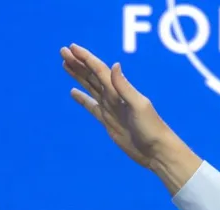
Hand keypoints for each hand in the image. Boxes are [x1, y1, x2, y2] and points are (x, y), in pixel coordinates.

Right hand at [60, 43, 200, 191]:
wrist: (156, 151)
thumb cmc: (151, 128)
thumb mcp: (139, 105)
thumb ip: (124, 87)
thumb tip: (115, 65)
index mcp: (120, 90)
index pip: (99, 70)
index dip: (86, 58)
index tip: (72, 48)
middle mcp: (114, 96)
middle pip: (92, 75)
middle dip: (78, 63)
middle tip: (63, 51)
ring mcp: (110, 108)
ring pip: (90, 87)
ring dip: (78, 76)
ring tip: (65, 65)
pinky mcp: (108, 122)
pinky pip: (91, 107)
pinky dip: (82, 99)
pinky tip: (73, 92)